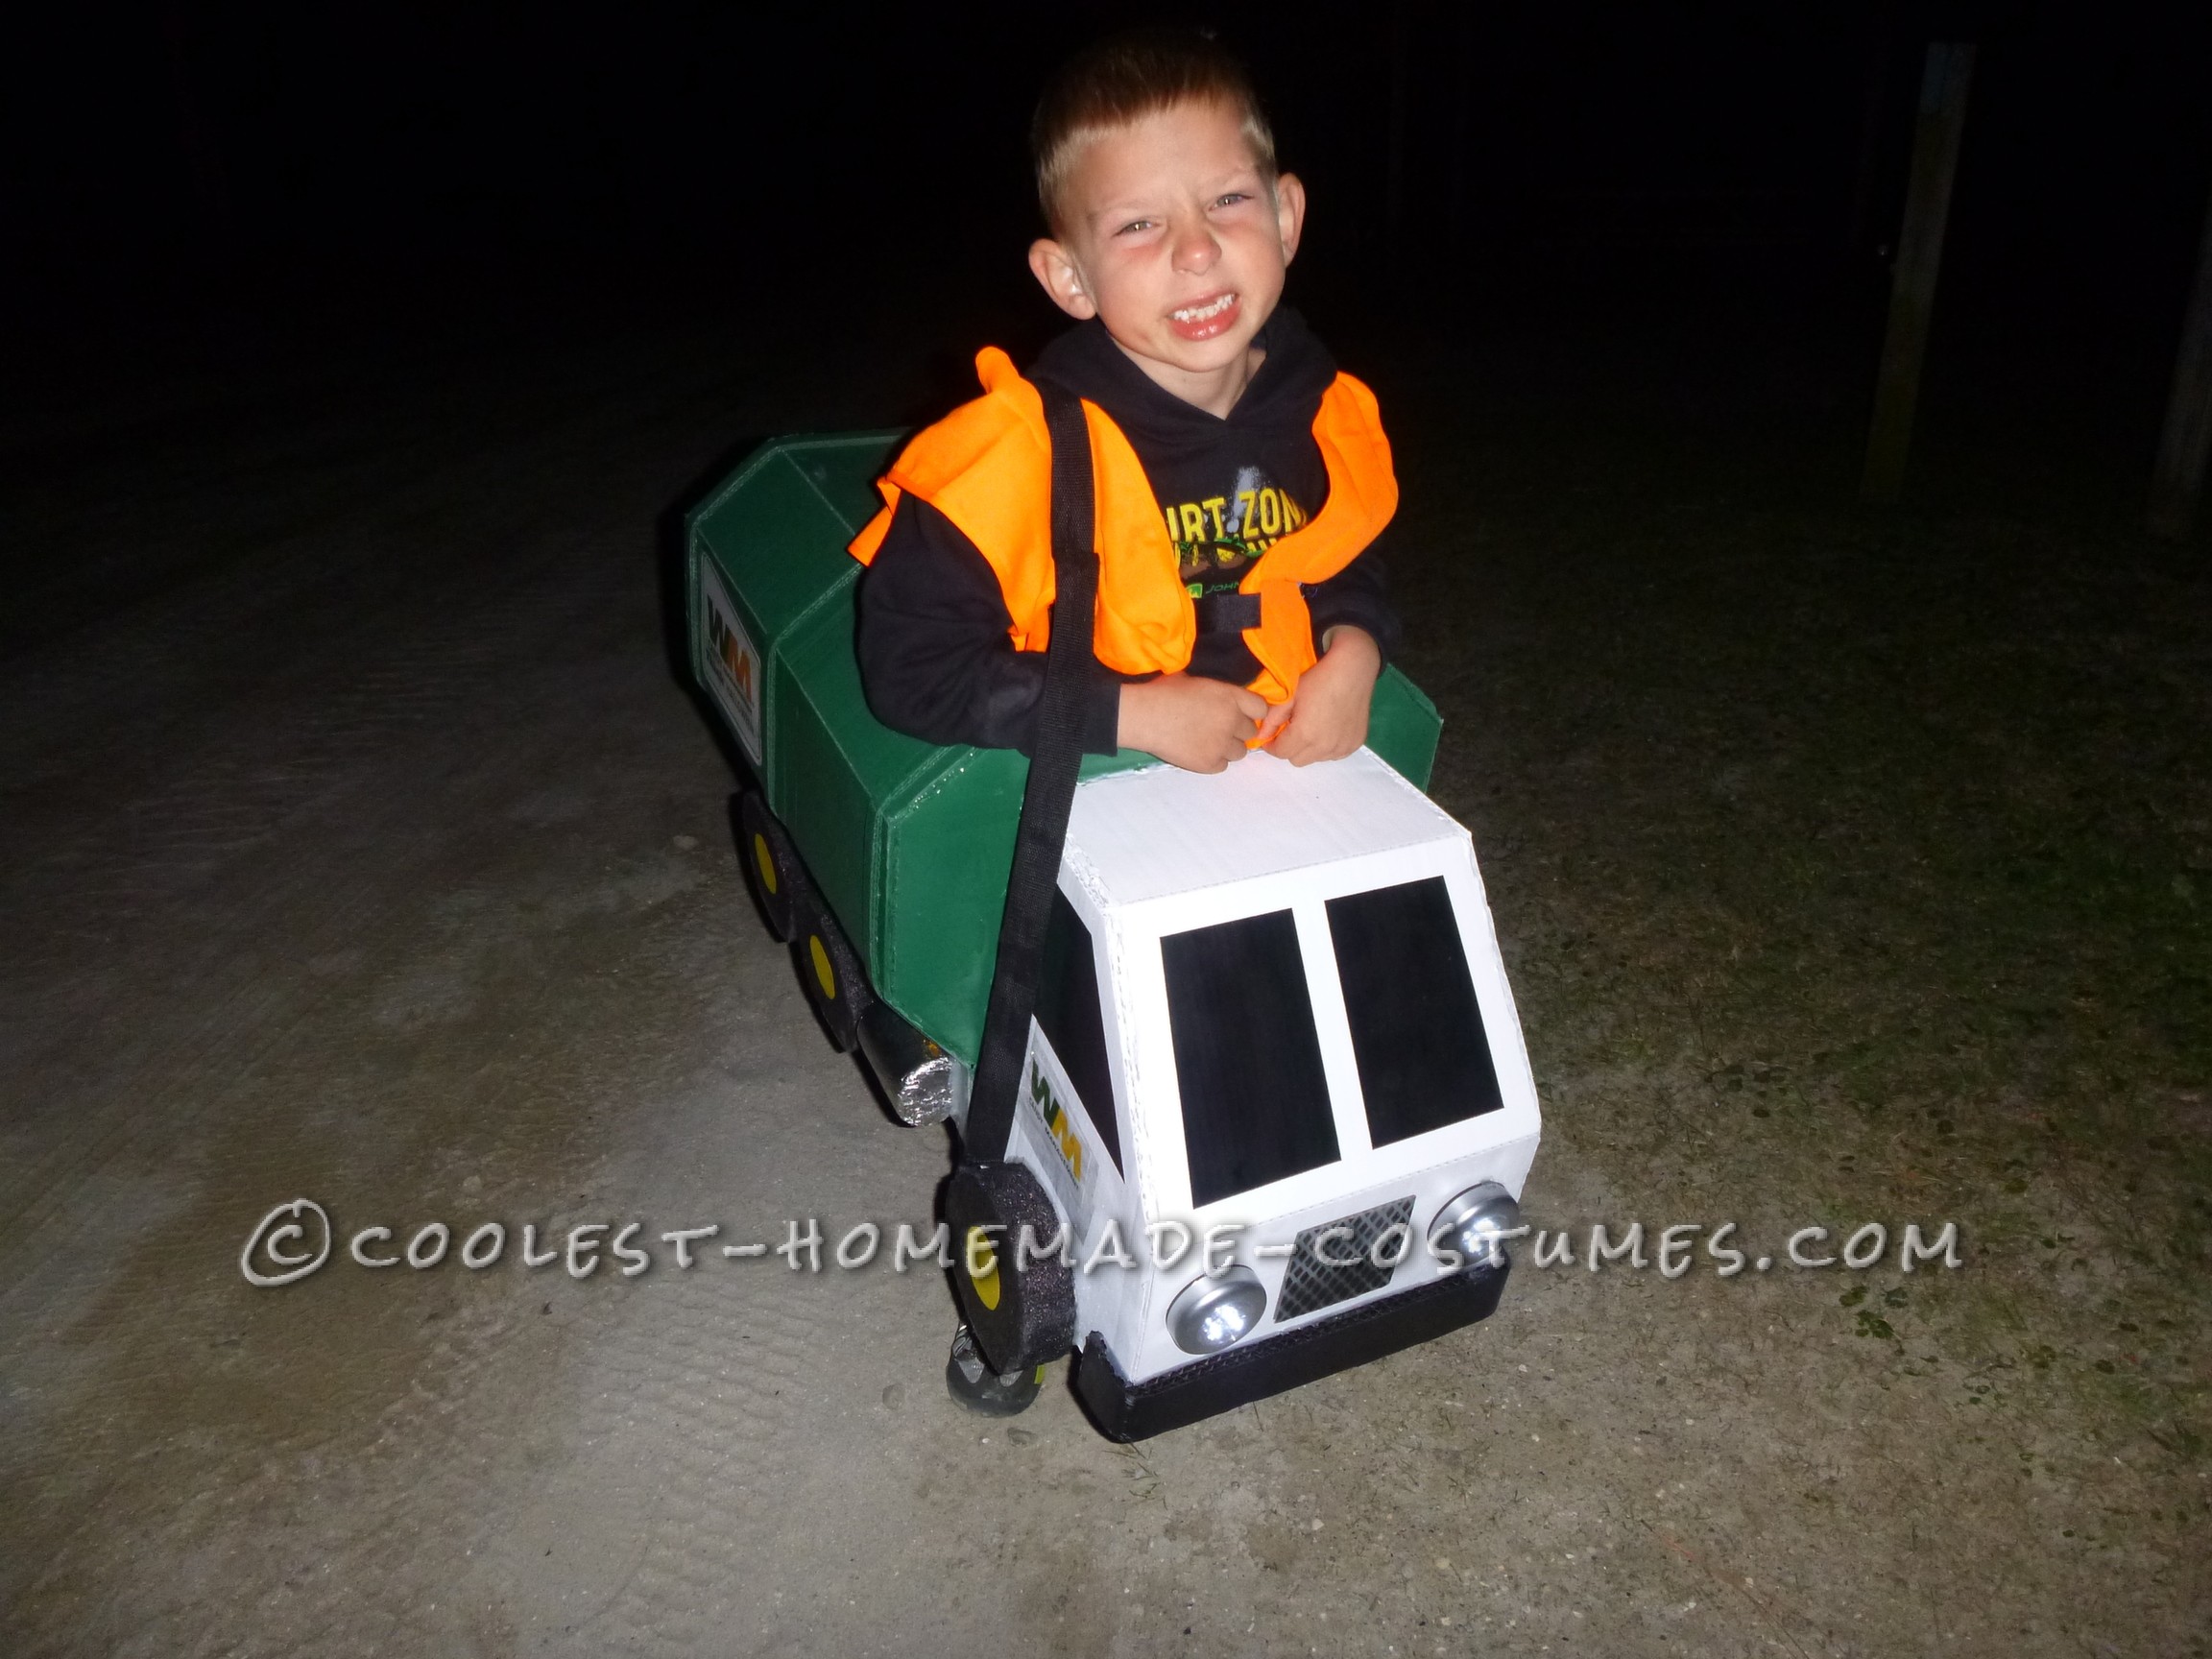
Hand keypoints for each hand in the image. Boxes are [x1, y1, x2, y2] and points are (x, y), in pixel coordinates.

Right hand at [1118, 673, 1267, 771]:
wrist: (1142, 716)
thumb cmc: (1163, 692)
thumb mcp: (1195, 680)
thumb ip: (1218, 691)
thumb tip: (1224, 698)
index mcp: (1231, 697)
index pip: (1262, 709)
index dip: (1251, 712)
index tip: (1240, 713)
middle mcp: (1232, 721)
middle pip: (1251, 732)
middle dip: (1237, 730)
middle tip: (1218, 728)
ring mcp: (1222, 745)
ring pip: (1240, 752)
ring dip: (1227, 747)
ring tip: (1207, 741)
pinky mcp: (1209, 764)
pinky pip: (1223, 766)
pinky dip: (1213, 760)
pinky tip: (1197, 751)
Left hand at [1261, 626, 1379, 765]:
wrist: (1353, 670)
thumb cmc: (1318, 679)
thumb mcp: (1290, 696)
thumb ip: (1272, 720)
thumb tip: (1261, 737)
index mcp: (1305, 735)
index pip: (1281, 753)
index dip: (1272, 746)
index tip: (1272, 736)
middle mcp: (1324, 747)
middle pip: (1297, 760)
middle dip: (1290, 748)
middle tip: (1292, 729)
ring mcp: (1342, 747)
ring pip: (1316, 758)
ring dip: (1310, 749)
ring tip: (1313, 728)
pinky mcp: (1355, 744)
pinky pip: (1334, 754)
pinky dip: (1328, 747)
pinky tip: (1329, 729)